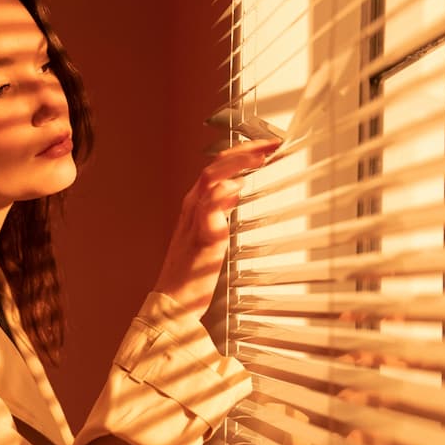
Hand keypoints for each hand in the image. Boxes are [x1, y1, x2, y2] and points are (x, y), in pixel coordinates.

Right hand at [153, 138, 280, 318]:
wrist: (174, 299)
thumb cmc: (192, 271)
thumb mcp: (211, 231)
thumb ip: (221, 209)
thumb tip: (235, 189)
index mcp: (196, 203)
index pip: (218, 167)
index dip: (242, 153)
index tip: (266, 146)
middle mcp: (193, 206)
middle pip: (216, 165)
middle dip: (244, 151)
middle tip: (271, 144)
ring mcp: (194, 220)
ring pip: (210, 178)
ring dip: (237, 164)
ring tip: (260, 157)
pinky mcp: (201, 237)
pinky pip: (208, 208)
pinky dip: (222, 194)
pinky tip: (238, 187)